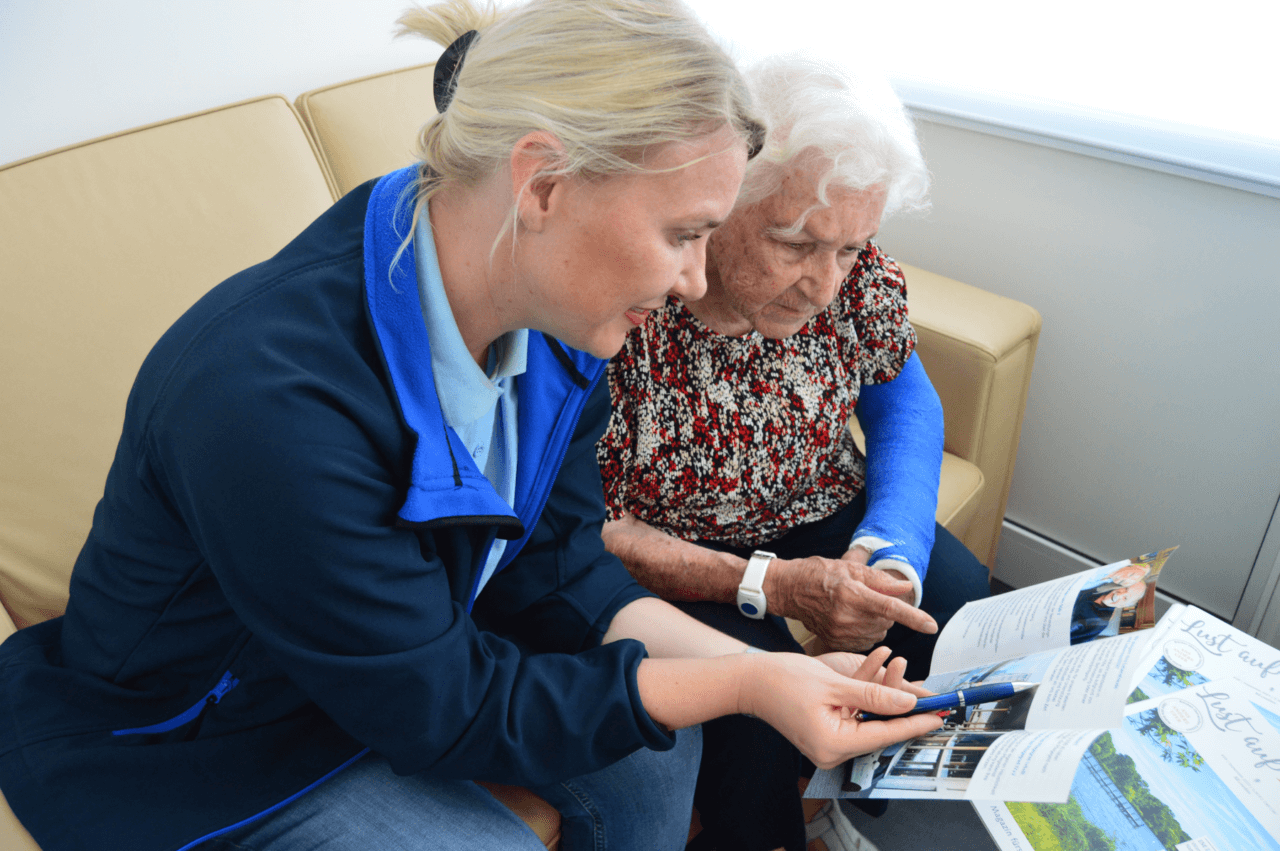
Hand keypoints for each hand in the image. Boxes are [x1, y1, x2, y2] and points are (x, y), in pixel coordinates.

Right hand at [739, 647, 944, 769]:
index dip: (915, 723)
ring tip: (901, 665)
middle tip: (932, 695)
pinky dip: (866, 693)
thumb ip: (872, 695)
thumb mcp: (834, 685)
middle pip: (879, 728)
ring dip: (883, 693)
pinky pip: (855, 714)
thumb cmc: (782, 680)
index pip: (884, 734)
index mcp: (833, 745)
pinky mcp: (826, 731)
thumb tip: (907, 703)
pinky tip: (879, 666)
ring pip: (869, 719)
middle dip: (902, 706)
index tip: (939, 714)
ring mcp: (829, 743)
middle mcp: (832, 751)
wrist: (749, 680)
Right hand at [771, 552, 936, 652]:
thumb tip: (906, 588)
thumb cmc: (819, 573)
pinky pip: (863, 642)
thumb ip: (881, 580)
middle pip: (886, 622)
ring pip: (877, 634)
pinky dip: (864, 633)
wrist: (789, 589)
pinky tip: (850, 621)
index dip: (914, 618)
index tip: (931, 626)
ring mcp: (840, 632)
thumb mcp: (850, 568)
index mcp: (853, 594)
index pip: (891, 608)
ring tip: (856, 609)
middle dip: (886, 612)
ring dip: (875, 623)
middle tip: (867, 598)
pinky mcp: (835, 642)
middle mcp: (847, 616)